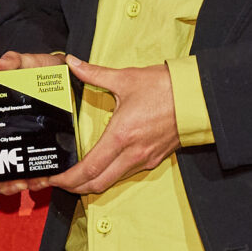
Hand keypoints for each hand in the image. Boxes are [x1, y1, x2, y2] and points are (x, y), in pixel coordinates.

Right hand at [0, 51, 65, 196]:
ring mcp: (22, 143)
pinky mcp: (40, 149)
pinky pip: (32, 170)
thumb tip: (0, 65)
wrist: (73, 79)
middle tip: (16, 183)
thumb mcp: (34, 64)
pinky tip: (45, 179)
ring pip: (9, 172)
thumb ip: (18, 61)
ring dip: (17, 182)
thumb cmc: (46, 71)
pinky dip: (36, 180)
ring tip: (33, 183)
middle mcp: (6, 132)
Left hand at [45, 59, 177, 196]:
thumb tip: (73, 62)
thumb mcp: (126, 78)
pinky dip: (110, 174)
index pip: (89, 169)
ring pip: (113, 181)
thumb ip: (94, 73)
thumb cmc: (165, 87)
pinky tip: (102, 165)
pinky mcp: (154, 158)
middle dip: (75, 188)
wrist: (198, 97)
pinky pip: (127, 173)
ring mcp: (145, 159)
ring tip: (76, 175)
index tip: (53, 177)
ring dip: (92, 183)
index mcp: (121, 135)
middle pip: (98, 184)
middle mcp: (133, 153)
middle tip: (58, 182)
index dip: (68, 178)